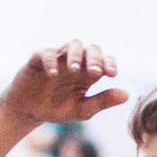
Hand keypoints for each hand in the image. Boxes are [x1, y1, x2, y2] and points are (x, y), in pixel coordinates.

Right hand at [1, 42, 126, 124]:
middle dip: (94, 58)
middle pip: (91, 49)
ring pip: (72, 44)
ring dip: (75, 55)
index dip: (109, 64)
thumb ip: (103, 101)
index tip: (111, 74)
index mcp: (88, 73)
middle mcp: (76, 62)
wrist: (29, 111)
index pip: (104, 61)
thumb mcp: (82, 110)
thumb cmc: (56, 108)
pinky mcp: (39, 59)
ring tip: (74, 70)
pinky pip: (47, 53)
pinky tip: (53, 75)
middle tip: (94, 72)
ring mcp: (58, 58)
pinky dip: (51, 62)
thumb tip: (127, 95)